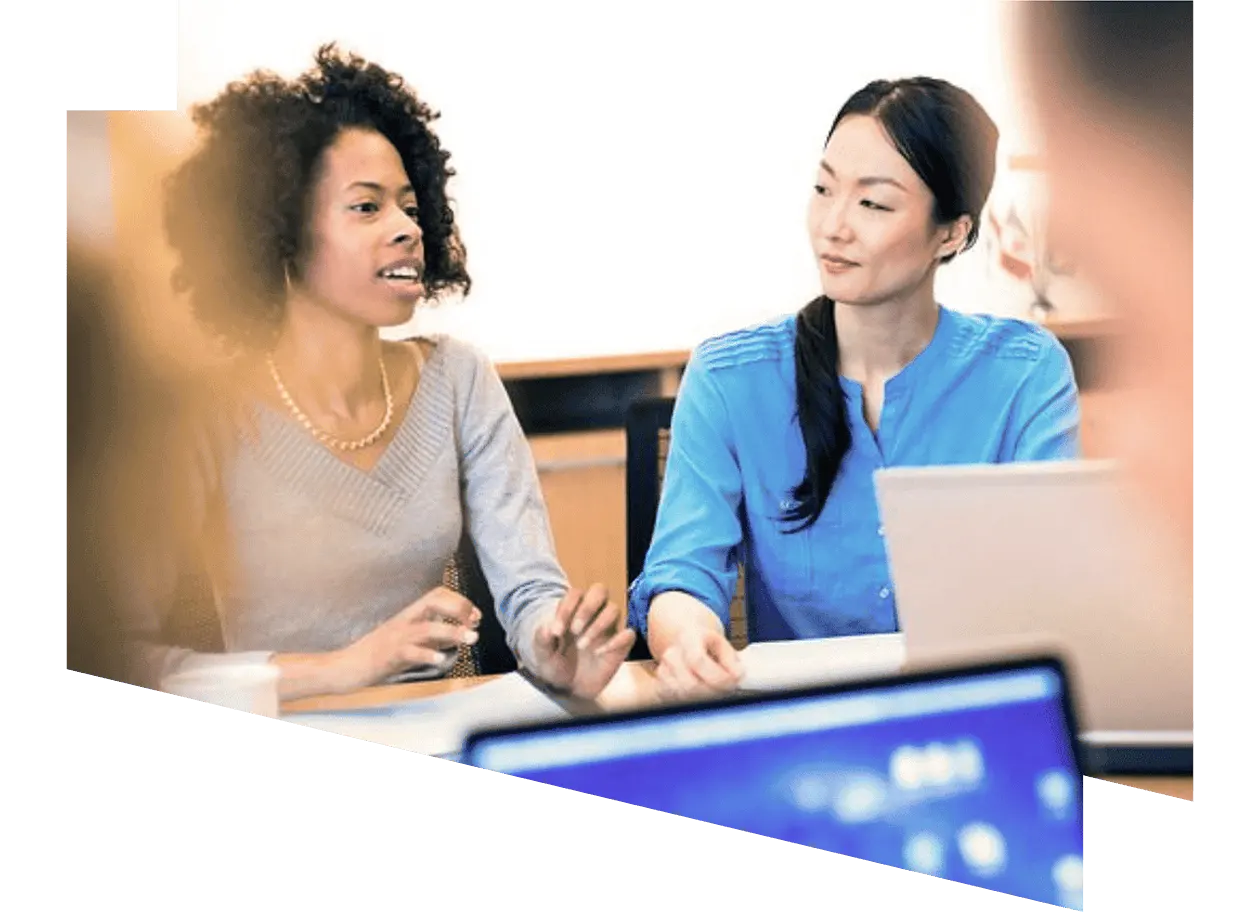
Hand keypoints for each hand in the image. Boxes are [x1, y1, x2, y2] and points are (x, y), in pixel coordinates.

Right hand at [339, 587, 480, 690]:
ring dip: (452, 632)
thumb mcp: (411, 641)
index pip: (438, 595)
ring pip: (427, 628)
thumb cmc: (379, 653)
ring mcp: (397, 637)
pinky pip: (410, 652)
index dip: (460, 602)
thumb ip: (435, 638)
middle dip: (458, 608)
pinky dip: (426, 655)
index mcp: (410, 615)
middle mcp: (405, 621)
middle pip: (434, 601)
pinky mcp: (390, 655)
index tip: (476, 616)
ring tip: (470, 639)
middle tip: (474, 622)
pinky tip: (440, 660)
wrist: (348, 666)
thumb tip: (459, 636)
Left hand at [531, 584, 636, 699]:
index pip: (575, 593)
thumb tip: (548, 627)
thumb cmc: (556, 665)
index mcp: (573, 610)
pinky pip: (628, 634)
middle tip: (574, 630)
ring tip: (582, 645)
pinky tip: (599, 653)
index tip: (556, 631)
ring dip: (597, 625)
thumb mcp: (543, 654)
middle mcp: (594, 614)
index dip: (566, 608)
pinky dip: (616, 641)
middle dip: (587, 608)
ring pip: (613, 609)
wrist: (568, 690)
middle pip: (599, 590)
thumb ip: (542, 639)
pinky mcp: (621, 645)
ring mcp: (609, 628)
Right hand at [654, 624, 742, 701]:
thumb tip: (737, 676)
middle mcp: (671, 654)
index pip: (697, 661)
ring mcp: (663, 671)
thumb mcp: (722, 645)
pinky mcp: (660, 685)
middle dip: (713, 693)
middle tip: (727, 691)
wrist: (684, 641)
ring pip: (684, 697)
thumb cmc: (706, 645)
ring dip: (704, 699)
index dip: (717, 677)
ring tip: (715, 690)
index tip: (732, 683)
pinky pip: (677, 701)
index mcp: (688, 639)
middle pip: (690, 685)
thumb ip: (732, 661)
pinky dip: (692, 702)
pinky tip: (701, 694)